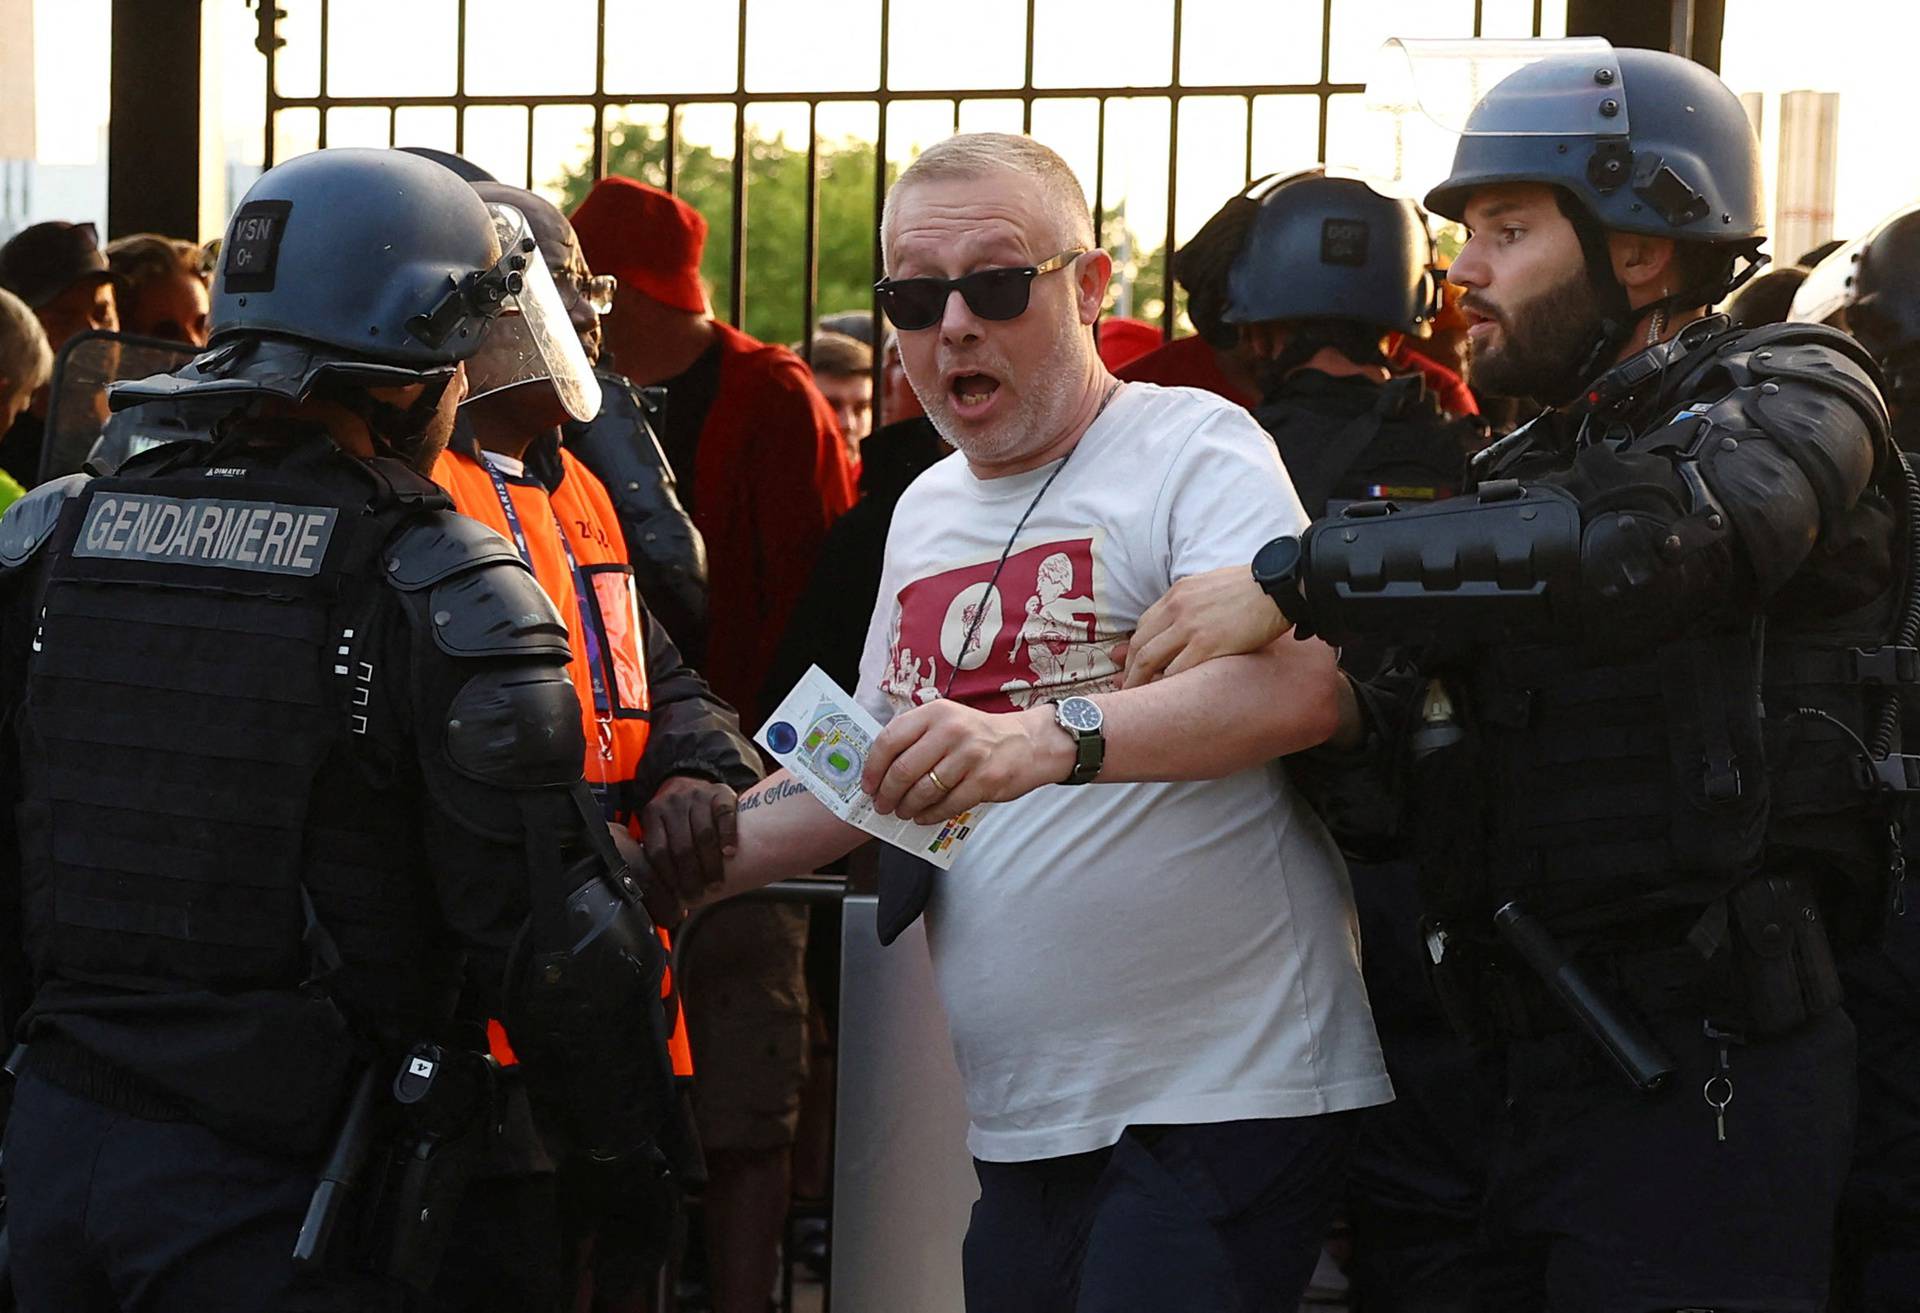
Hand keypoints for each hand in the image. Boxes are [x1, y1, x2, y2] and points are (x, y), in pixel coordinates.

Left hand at [640, 775, 739, 908]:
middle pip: (682, 846)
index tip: (678, 895)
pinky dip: (728, 835)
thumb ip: (661, 853)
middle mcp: (673, 803)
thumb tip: (667, 900)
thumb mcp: (660, 827)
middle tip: (698, 895)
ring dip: (711, 863)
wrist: (691, 780)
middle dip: (690, 876)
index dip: (668, 876)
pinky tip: (730, 853)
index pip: (658, 851)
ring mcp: (697, 795)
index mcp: (653, 814)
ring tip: (716, 883)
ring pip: (703, 834)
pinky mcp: (719, 792)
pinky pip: (724, 815)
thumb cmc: (676, 817)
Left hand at [862, 699, 1072, 824]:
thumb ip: (917, 738)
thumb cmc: (979, 735)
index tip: (868, 785)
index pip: (890, 740)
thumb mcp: (947, 721)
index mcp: (935, 712)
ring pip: (924, 791)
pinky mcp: (984, 780)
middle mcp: (951, 730)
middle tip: (882, 805)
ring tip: (903, 812)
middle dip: (887, 794)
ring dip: (907, 807)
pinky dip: (930, 815)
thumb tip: (881, 771)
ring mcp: (969, 755)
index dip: (873, 767)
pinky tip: (923, 817)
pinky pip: (948, 805)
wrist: (1029, 742)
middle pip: (903, 770)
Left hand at [1123, 565, 1290, 688]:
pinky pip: (1176, 672)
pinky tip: (1164, 699)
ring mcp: (1190, 628)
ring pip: (1150, 661)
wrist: (1279, 587)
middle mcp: (1177, 609)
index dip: (1133, 649)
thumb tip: (1184, 619)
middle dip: (1129, 670)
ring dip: (1139, 683)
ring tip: (1136, 699)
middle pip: (1140, 645)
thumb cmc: (1254, 587)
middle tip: (1124, 688)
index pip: (1144, 625)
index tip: (1129, 665)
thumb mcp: (1211, 585)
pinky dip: (1165, 686)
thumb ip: (1193, 601)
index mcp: (1178, 593)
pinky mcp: (1208, 645)